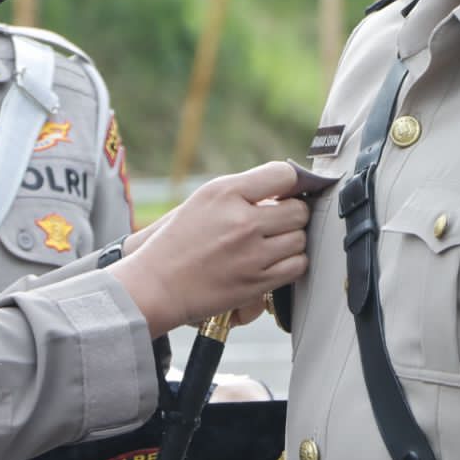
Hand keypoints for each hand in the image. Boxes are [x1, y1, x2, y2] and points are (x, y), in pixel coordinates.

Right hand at [109, 161, 308, 336]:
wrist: (158, 284)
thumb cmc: (180, 240)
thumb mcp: (205, 199)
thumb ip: (244, 190)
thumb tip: (288, 186)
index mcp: (226, 193)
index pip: (283, 175)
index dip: (291, 183)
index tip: (286, 192)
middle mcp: (242, 221)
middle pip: (298, 210)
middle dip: (292, 214)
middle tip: (279, 221)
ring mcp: (251, 254)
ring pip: (300, 239)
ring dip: (291, 240)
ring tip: (272, 242)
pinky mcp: (257, 282)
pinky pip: (296, 266)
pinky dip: (290, 262)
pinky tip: (274, 260)